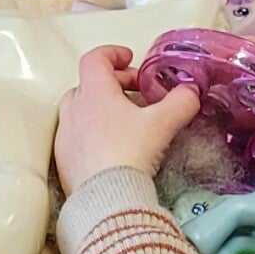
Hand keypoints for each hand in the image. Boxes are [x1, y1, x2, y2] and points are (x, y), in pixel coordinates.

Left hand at [54, 46, 200, 195]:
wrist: (104, 199)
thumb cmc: (129, 153)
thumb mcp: (162, 124)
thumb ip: (180, 102)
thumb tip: (191, 91)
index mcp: (94, 93)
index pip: (95, 59)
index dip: (113, 53)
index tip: (130, 58)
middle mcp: (74, 110)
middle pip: (87, 84)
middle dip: (113, 83)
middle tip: (136, 93)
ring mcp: (65, 136)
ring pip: (79, 110)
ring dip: (100, 108)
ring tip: (124, 120)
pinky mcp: (63, 161)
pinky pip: (76, 136)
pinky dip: (92, 132)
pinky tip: (111, 148)